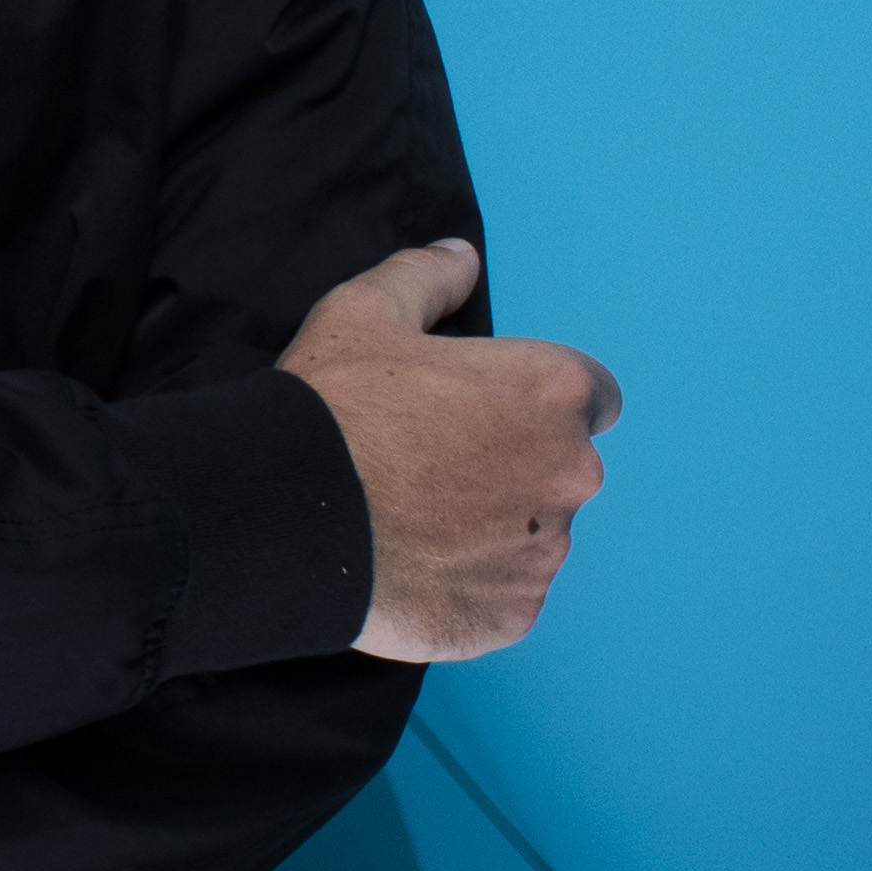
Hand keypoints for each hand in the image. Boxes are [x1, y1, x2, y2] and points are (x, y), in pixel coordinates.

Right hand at [285, 239, 617, 664]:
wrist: (280, 514)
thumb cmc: (330, 407)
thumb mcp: (364, 311)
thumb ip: (427, 276)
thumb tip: (463, 255)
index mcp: (551, 390)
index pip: (591, 396)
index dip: (535, 403)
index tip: (486, 415)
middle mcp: (568, 471)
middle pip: (561, 469)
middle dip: (512, 467)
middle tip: (430, 468)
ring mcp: (544, 551)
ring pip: (534, 537)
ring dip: (492, 529)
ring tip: (412, 521)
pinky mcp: (513, 614)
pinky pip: (504, 597)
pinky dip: (470, 586)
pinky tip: (412, 566)